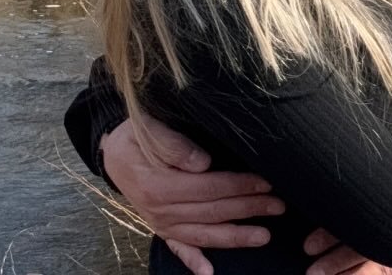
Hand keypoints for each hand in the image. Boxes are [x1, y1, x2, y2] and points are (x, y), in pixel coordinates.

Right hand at [99, 114, 284, 274]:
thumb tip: (203, 163)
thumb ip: (176, 146)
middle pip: (212, 212)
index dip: (238, 185)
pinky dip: (193, 262)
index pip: (208, 188)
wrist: (112, 151)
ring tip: (264, 236)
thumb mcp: (150, 130)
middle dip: (248, 209)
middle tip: (279, 205)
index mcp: (160, 186)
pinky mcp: (160, 228)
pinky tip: (209, 273)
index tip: (265, 182)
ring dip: (235, 236)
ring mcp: (161, 223)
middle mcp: (160, 211)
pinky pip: (178, 248)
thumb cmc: (136, 135)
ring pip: (203, 234)